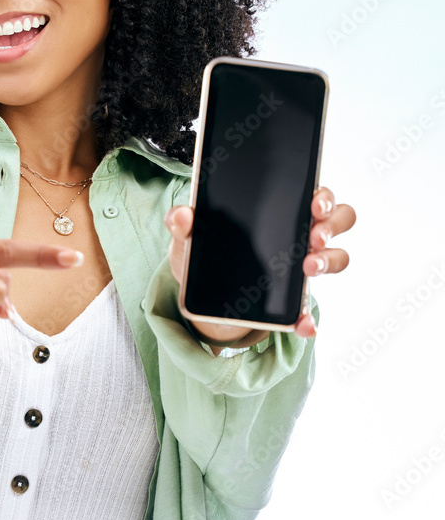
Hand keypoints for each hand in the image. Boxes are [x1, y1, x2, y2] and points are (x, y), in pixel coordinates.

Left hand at [164, 186, 356, 346]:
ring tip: (308, 268)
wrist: (200, 294)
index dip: (323, 197)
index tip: (313, 204)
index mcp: (280, 210)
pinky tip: (303, 324)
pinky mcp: (293, 299)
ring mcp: (301, 266)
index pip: (316, 195)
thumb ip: (182, 223)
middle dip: (331, 225)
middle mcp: (299, 234)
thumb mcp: (189, 237)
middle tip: (313, 236)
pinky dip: (309, 317)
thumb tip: (182, 216)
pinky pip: (310, 308)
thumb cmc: (203, 252)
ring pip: (337, 257)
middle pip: (337, 220)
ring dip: (330, 261)